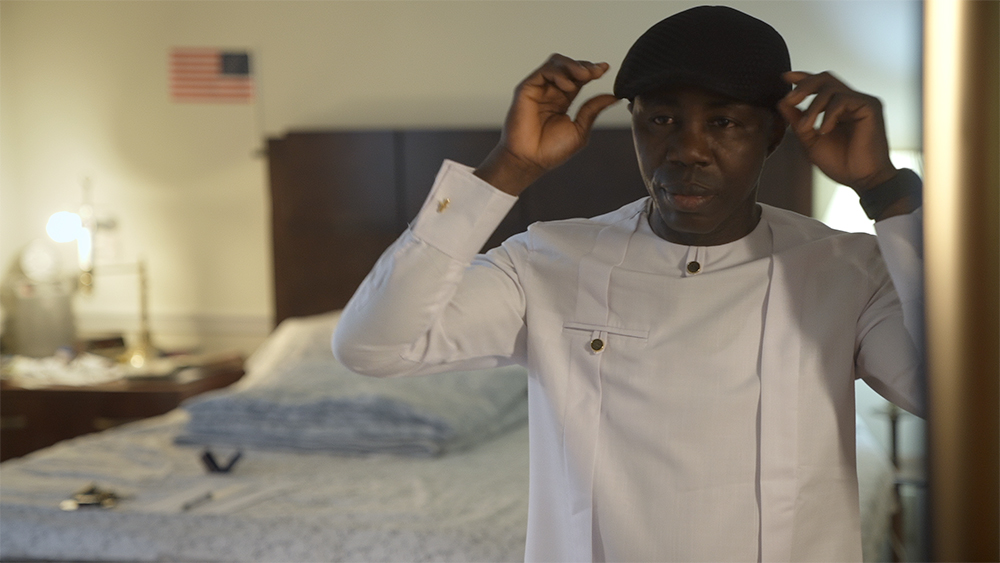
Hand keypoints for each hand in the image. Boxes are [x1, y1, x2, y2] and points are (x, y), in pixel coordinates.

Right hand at [475, 54, 619, 195]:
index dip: (592, 70)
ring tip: (585, 76)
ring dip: (573, 66)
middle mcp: (551, 91)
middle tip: (597, 72)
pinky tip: (568, 85)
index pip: (579, 77)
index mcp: (563, 99)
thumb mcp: (580, 129)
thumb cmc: (551, 151)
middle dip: (585, 66)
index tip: (605, 69)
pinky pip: (543, 72)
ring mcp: (538, 89)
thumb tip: (614, 96)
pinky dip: (558, 73)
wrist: (531, 161)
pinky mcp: (526, 89)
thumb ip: (593, 109)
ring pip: (556, 63)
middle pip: (569, 66)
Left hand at [778, 71, 896, 193]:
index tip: (785, 77)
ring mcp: (861, 102)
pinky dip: (829, 114)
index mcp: (836, 108)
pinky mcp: (870, 106)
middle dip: (804, 86)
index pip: (819, 85)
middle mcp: (850, 101)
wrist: (862, 179)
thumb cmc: (840, 163)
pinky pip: (843, 99)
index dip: (803, 78)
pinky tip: (825, 130)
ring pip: (831, 88)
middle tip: (790, 100)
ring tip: (806, 128)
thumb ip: (797, 122)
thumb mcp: (810, 141)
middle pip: (825, 79)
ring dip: (813, 107)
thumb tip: (782, 103)